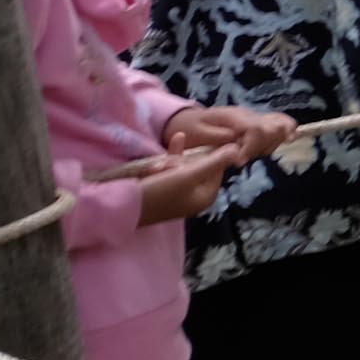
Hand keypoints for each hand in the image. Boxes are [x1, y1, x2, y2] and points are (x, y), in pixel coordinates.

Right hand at [125, 135, 250, 224]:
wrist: (121, 209)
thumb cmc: (158, 192)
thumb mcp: (188, 175)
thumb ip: (214, 162)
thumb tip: (237, 150)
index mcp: (206, 196)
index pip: (217, 168)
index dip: (207, 156)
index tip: (192, 151)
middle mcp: (195, 197)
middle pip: (198, 167)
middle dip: (181, 161)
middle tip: (164, 168)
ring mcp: (178, 194)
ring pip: (181, 167)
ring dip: (169, 163)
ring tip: (155, 169)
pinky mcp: (162, 191)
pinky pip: (168, 172)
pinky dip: (163, 164)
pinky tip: (162, 154)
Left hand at [159, 104, 296, 160]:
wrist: (187, 119)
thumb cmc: (189, 127)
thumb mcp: (197, 133)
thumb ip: (219, 138)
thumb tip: (238, 145)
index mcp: (234, 117)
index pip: (256, 129)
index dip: (252, 147)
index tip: (238, 162)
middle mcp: (248, 115)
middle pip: (272, 129)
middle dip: (262, 147)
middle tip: (242, 158)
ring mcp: (255, 118)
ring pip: (279, 128)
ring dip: (269, 145)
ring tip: (248, 154)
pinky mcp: (257, 123)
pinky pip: (280, 123)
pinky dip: (285, 131)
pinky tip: (288, 139)